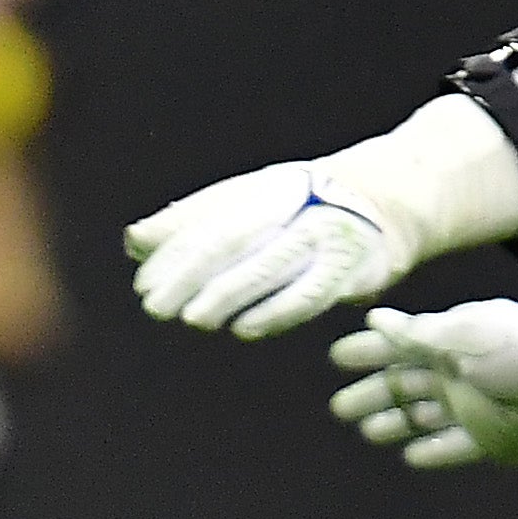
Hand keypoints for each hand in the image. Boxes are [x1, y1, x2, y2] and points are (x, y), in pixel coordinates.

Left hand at [127, 160, 412, 338]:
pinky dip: (274, 312)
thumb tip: (134, 241)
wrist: (383, 200)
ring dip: (226, 296)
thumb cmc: (297, 208)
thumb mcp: (245, 203)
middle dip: (188, 276)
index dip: (172, 255)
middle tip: (154, 306)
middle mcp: (291, 208)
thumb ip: (191, 221)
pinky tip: (243, 328)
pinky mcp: (350, 268)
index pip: (207, 223)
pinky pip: (309, 293)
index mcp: (259, 190)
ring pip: (268, 266)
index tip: (143, 283)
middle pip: (231, 241)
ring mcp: (321, 236)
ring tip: (192, 318)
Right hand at [328, 300, 517, 468]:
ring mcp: (473, 408)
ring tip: (370, 432)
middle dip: (373, 395)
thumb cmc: (513, 348)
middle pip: (405, 387)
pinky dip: (434, 451)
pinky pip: (455, 448)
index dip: (367, 352)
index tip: (338, 358)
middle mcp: (456, 375)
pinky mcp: (491, 438)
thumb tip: (376, 320)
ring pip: (425, 418)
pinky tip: (412, 456)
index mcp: (446, 344)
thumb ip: (414, 333)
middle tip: (341, 408)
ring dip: (398, 424)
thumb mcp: (458, 334)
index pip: (396, 347)